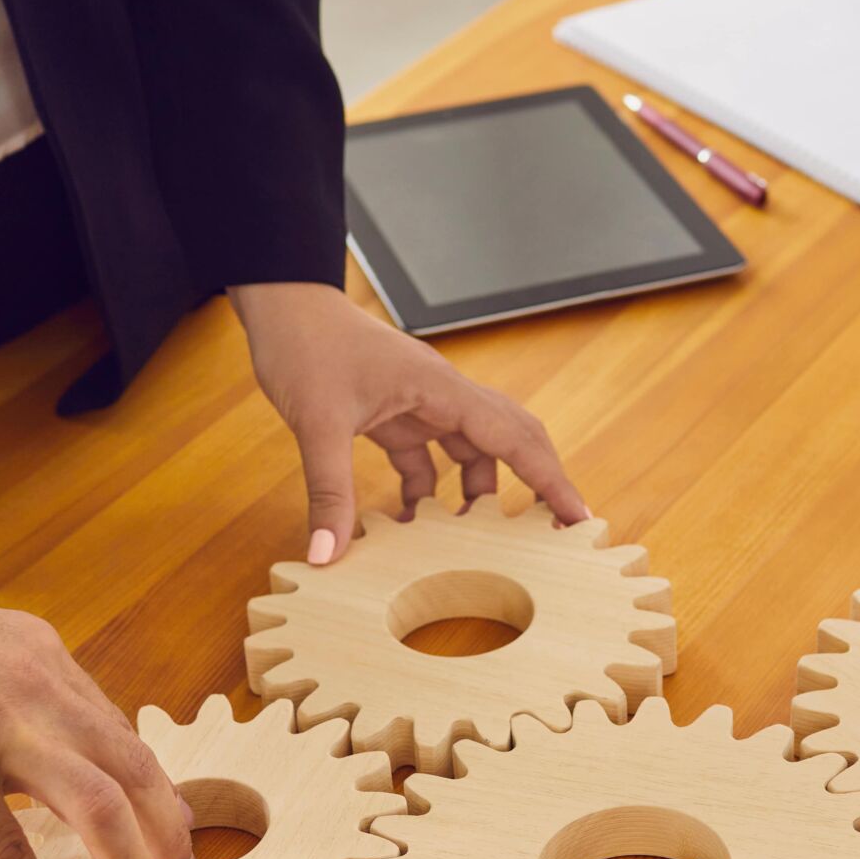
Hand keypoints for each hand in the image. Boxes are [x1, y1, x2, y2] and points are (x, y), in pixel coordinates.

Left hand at [230, 281, 588, 563]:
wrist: (282, 304)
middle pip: (510, 439)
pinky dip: (427, 490)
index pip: (513, 437)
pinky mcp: (397, 411)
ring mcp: (421, 402)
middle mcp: (442, 394)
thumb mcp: (316, 424)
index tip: (577, 515)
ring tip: (479, 541)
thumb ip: (328, 493)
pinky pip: (428, 456)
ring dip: (475, 493)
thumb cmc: (305, 343)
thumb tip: (327, 554)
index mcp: (441, 389)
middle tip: (555, 530)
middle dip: (536, 482)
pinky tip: (412, 522)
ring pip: (470, 450)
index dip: (549, 479)